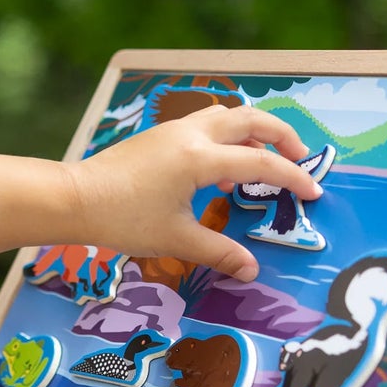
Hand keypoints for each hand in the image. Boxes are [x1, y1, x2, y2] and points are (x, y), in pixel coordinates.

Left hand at [69, 106, 314, 280]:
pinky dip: (225, 138)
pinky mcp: (159, 136)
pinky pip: (204, 125)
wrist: (73, 198)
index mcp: (200, 158)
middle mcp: (190, 134)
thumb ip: (218, 252)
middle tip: (300, 159)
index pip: (261, 161)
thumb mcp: (175, 238)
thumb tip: (251, 270)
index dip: (292, 178)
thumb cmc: (122, 218)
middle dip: (282, 135)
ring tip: (263, 161)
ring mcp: (173, 131)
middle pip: (250, 118)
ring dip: (252, 131)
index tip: (313, 193)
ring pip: (226, 115)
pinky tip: (221, 172)